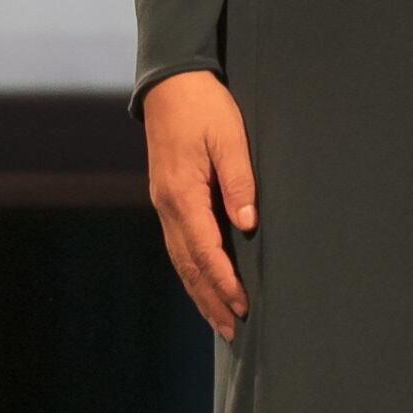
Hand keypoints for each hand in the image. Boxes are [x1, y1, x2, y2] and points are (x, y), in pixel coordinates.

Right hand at [141, 69, 256, 336]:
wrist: (170, 84)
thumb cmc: (204, 107)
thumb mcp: (229, 137)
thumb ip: (239, 181)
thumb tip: (248, 225)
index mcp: (183, 194)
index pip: (205, 250)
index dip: (223, 281)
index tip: (241, 304)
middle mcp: (168, 206)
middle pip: (188, 264)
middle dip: (210, 298)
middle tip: (232, 328)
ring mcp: (164, 204)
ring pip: (180, 259)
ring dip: (199, 290)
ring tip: (218, 318)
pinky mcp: (167, 198)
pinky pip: (178, 244)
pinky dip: (191, 270)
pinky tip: (201, 281)